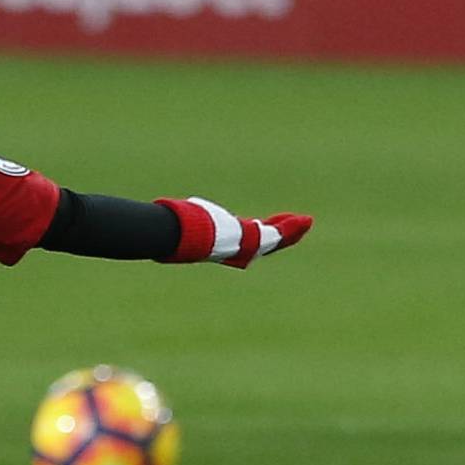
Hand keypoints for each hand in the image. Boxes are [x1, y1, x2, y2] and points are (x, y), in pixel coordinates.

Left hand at [156, 198, 312, 268]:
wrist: (191, 237)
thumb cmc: (186, 231)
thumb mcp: (186, 221)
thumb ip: (181, 219)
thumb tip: (158, 214)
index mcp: (227, 245)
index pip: (248, 238)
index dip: (259, 232)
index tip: (264, 225)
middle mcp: (241, 249)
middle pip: (266, 242)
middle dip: (281, 234)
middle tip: (294, 226)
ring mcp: (252, 247)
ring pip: (276, 239)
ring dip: (292, 230)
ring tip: (306, 222)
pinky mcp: (260, 241)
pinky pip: (279, 236)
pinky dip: (293, 228)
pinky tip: (305, 222)